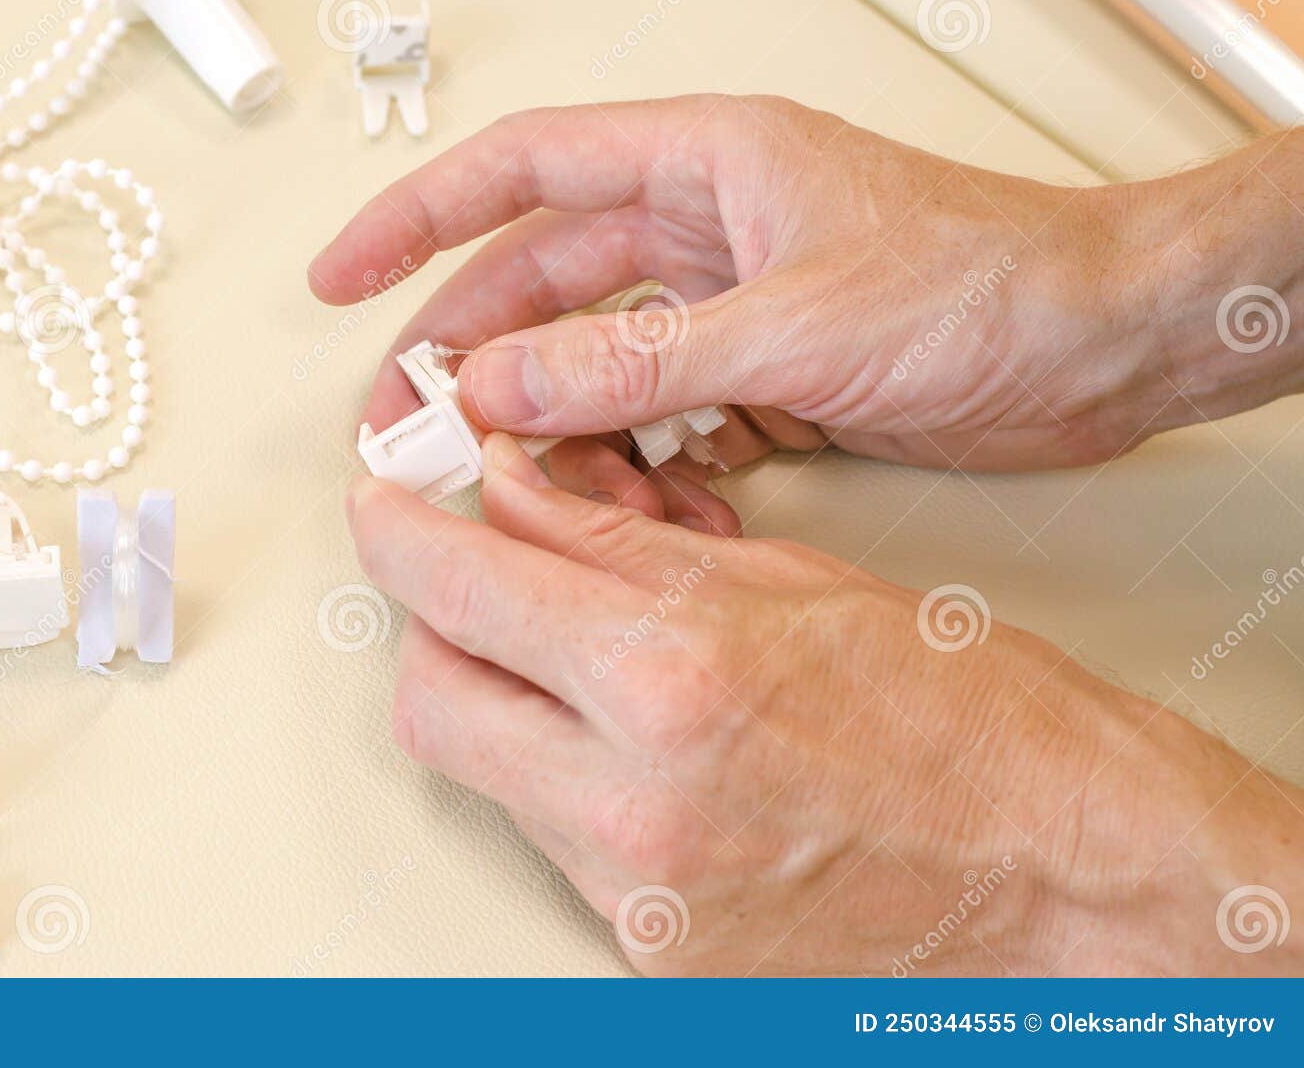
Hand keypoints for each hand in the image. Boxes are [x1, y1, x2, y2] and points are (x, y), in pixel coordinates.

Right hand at [312, 96, 1303, 472]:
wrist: (1107, 345)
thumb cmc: (993, 280)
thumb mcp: (793, 323)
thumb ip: (641, 361)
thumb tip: (507, 381)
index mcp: (706, 165)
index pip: (523, 174)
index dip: (418, 220)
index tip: (344, 276)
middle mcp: (709, 231)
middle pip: (544, 286)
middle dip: (470, 357)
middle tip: (407, 426)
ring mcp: (734, 310)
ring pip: (601, 369)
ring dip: (560, 432)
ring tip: (523, 493)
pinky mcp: (768, 381)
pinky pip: (665, 424)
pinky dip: (641, 471)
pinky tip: (638, 512)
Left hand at [345, 435, 1303, 975]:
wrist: (1065, 874)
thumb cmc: (973, 721)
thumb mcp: (790, 582)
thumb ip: (621, 543)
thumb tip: (515, 502)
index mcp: (670, 677)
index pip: (457, 589)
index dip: (399, 532)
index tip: (387, 505)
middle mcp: (633, 801)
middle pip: (430, 697)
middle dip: (429, 624)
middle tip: (465, 575)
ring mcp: (635, 893)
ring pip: (484, 772)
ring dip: (498, 700)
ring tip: (576, 656)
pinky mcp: (649, 950)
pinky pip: (549, 840)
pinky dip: (557, 774)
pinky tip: (626, 737)